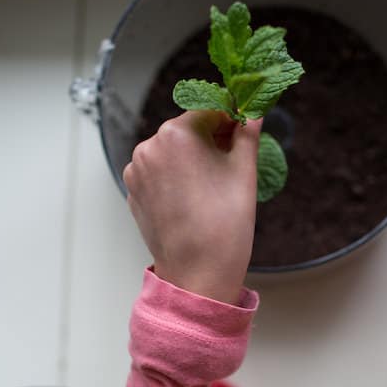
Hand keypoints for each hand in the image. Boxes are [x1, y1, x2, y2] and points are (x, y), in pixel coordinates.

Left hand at [123, 110, 261, 304]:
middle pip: (187, 130)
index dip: (230, 121)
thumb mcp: (244, 172)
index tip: (243, 134)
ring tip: (211, 188)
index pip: (209, 111)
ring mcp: (137, 171)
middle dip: (210, 141)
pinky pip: (158, 174)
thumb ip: (247, 133)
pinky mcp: (133, 193)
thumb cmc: (225, 226)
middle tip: (231, 166)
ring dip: (192, 160)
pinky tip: (193, 200)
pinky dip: (175, 179)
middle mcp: (149, 146)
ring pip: (171, 152)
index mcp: (177, 133)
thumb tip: (253, 111)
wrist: (198, 275)